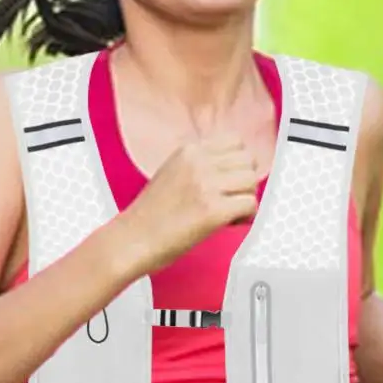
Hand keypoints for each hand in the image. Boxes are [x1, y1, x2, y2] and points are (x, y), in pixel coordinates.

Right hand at [116, 136, 259, 275]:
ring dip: (245, 198)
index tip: (230, 180)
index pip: (235, 142)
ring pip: (251, 181)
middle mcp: (198, 163)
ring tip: (228, 213)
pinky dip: (245, 217)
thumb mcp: (171, 173)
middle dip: (243, 181)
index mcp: (188, 151)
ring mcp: (206, 185)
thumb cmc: (148, 215)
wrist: (130, 240)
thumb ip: (199, 165)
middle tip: (230, 199)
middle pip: (247, 160)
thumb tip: (231, 169)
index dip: (237, 163)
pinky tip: (228, 224)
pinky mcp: (212, 210)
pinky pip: (250, 205)